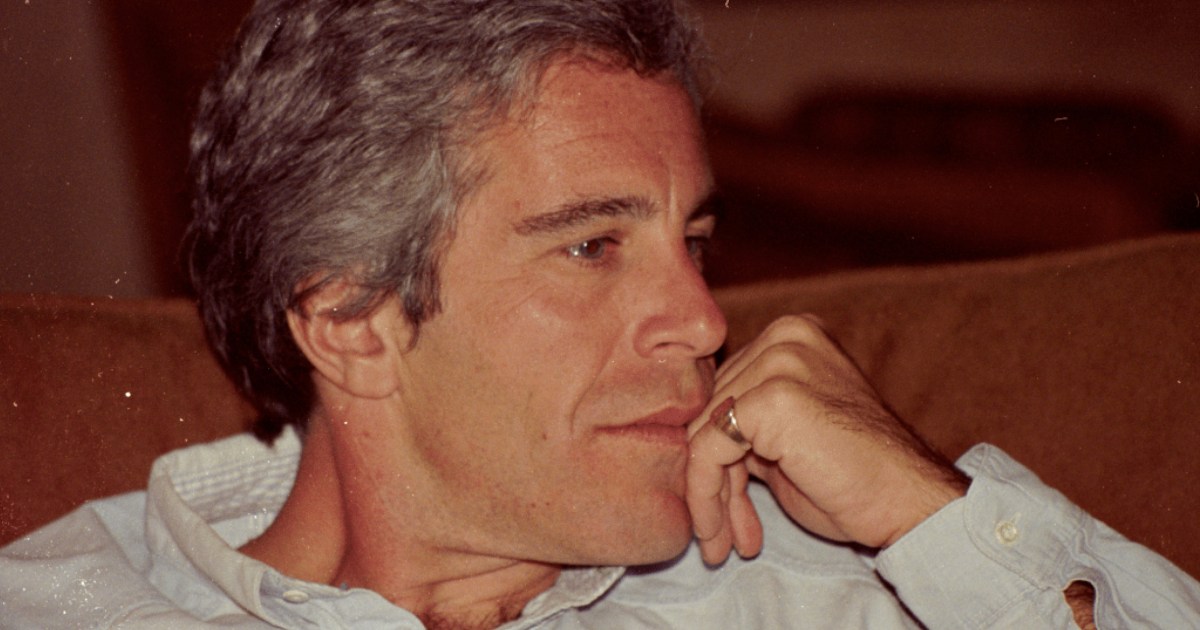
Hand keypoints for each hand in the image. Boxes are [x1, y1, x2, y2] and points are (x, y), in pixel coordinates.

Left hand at [686, 315, 968, 565]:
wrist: (908, 500)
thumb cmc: (854, 477)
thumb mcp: (787, 435)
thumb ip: (743, 421)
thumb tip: (686, 438)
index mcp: (791, 335)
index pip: (722, 391)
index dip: (714, 454)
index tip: (722, 506)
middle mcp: (784, 337)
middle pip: (709, 412)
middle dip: (714, 479)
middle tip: (724, 533)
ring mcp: (778, 362)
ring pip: (703, 434)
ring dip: (709, 497)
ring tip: (722, 543)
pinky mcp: (769, 399)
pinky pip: (707, 451)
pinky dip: (706, 497)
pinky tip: (723, 535)